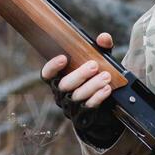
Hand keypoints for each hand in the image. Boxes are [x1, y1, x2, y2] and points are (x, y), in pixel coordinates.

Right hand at [42, 32, 123, 148]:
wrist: (106, 107)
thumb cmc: (96, 78)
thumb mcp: (100, 62)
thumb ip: (101, 49)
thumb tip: (104, 38)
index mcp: (59, 80)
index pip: (47, 74)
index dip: (52, 67)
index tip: (63, 58)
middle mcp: (61, 94)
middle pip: (64, 85)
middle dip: (79, 74)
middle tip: (94, 65)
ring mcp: (70, 107)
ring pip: (76, 96)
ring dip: (92, 85)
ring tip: (106, 76)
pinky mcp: (82, 117)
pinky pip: (88, 107)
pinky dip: (98, 97)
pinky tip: (107, 89)